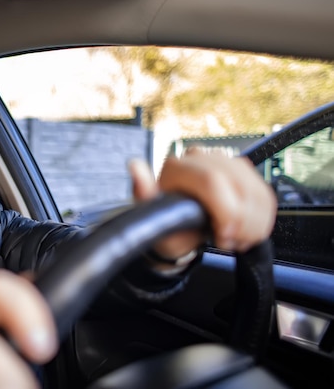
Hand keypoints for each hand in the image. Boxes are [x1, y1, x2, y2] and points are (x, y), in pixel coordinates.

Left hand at [129, 148, 276, 258]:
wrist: (179, 229)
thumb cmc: (164, 225)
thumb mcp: (150, 218)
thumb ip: (143, 193)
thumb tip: (135, 166)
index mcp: (177, 166)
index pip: (213, 181)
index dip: (227, 211)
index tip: (224, 237)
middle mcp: (200, 157)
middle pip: (239, 183)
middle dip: (242, 221)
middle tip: (229, 243)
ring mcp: (224, 162)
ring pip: (256, 190)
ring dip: (254, 223)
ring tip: (235, 241)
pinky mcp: (243, 173)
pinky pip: (264, 194)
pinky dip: (262, 219)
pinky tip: (246, 232)